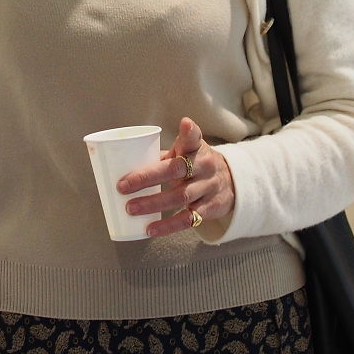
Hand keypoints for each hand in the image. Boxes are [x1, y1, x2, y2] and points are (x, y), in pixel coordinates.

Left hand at [117, 117, 234, 236]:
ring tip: (130, 209)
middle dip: (147, 178)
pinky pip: (187, 219)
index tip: (185, 123)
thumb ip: (161, 156)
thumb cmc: (196, 165)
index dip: (189, 131)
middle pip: (176, 170)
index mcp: (196, 148)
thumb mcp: (186, 153)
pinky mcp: (210, 208)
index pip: (194, 137)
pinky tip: (150, 229)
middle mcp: (205, 166)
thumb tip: (123, 165)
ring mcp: (208, 188)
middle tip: (122, 186)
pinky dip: (168, 226)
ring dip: (153, 204)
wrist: (232, 183)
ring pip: (180, 197)